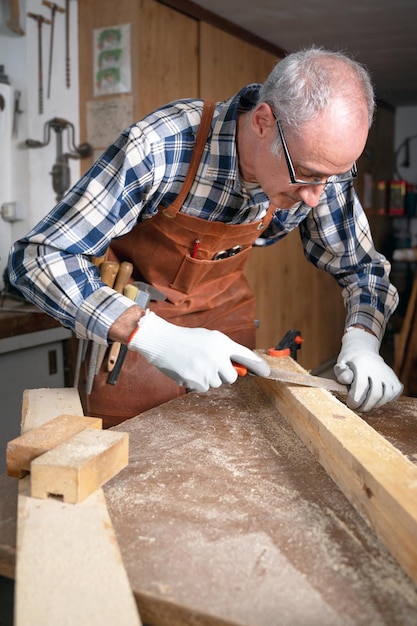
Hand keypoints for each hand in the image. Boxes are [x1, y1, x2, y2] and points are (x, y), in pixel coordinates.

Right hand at [128, 310, 269, 391]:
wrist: (162, 341)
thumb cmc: (186, 340)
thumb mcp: (209, 339)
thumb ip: (225, 351)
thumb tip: (238, 370)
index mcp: (222, 342)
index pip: (246, 355)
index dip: (258, 365)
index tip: (268, 373)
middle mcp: (217, 356)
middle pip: (232, 377)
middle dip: (224, 375)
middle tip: (210, 366)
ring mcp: (207, 369)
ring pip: (216, 383)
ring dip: (208, 378)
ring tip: (194, 364)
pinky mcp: (196, 380)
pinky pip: (203, 388)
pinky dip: (196, 383)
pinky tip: (187, 370)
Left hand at [334, 328, 402, 411]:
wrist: (363, 352)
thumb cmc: (349, 363)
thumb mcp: (341, 364)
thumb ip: (341, 372)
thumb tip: (345, 379)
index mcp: (362, 365)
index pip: (362, 385)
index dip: (356, 399)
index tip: (350, 404)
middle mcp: (377, 369)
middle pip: (376, 393)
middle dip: (365, 406)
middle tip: (357, 408)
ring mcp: (388, 374)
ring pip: (386, 396)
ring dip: (375, 405)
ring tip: (366, 405)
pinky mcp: (395, 380)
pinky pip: (393, 395)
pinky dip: (385, 401)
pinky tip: (376, 400)